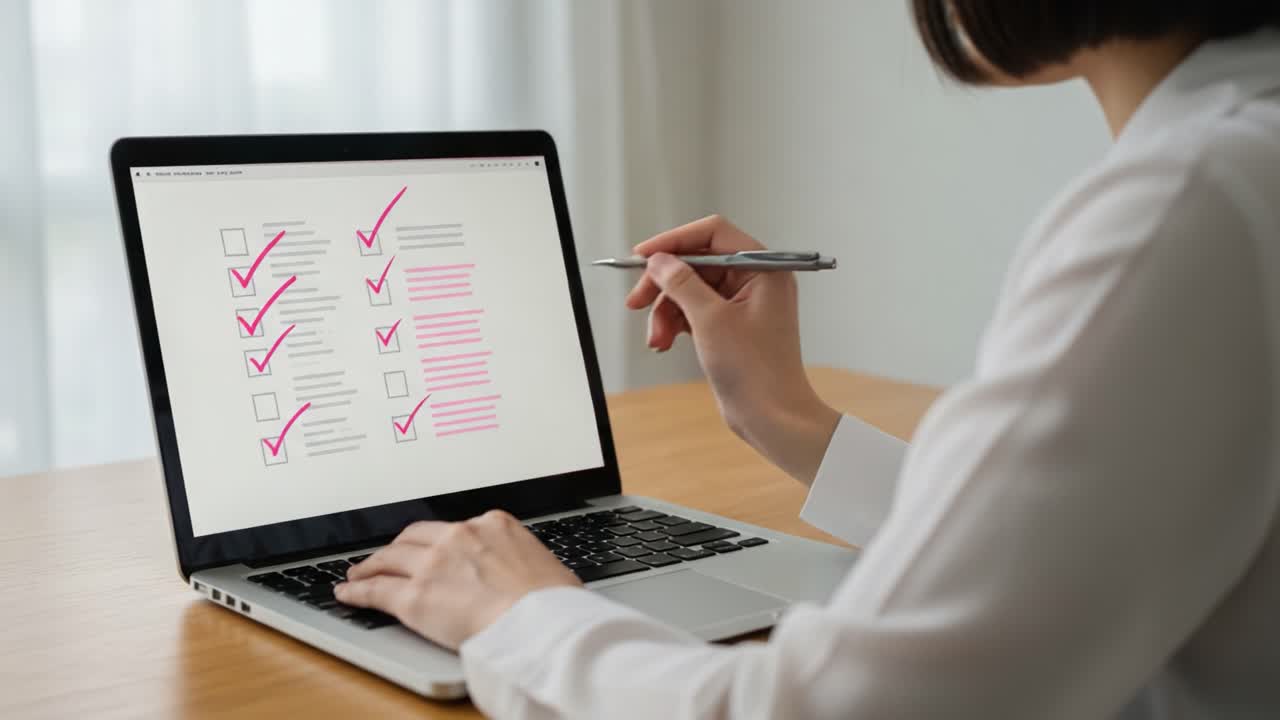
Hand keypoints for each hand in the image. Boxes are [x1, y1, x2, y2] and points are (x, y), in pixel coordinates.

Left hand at [334, 510, 580, 649]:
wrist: (543, 622)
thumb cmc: (554, 602)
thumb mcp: (543, 563)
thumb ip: (521, 561)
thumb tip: (524, 575)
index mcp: (492, 524)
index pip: (453, 529)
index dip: (436, 540)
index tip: (431, 547)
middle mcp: (459, 536)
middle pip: (415, 536)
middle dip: (399, 546)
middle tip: (388, 555)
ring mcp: (434, 564)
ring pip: (390, 558)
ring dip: (371, 565)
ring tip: (360, 572)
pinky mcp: (415, 597)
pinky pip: (376, 590)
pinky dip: (357, 590)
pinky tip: (347, 592)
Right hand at [627, 215, 840, 484]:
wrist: (774, 418)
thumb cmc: (756, 371)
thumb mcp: (711, 321)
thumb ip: (682, 283)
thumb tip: (659, 260)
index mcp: (763, 268)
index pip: (713, 234)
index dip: (674, 241)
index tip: (642, 257)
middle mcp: (756, 280)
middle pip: (697, 263)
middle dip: (664, 284)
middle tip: (636, 302)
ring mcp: (743, 303)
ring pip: (691, 290)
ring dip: (667, 312)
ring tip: (656, 339)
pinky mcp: (732, 326)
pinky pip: (695, 312)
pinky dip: (677, 324)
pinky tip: (665, 343)